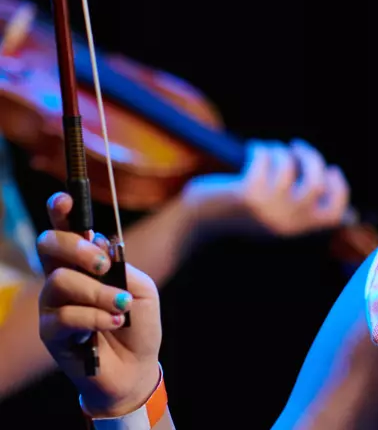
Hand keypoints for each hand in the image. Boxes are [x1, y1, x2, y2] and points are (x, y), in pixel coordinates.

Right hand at [37, 193, 161, 416]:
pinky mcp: (51, 333)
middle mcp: (61, 279)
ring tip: (120, 309)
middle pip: (49, 246)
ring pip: (60, 282)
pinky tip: (113, 324)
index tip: (65, 200)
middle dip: (77, 248)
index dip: (60, 212)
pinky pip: (66, 316)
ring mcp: (52, 305)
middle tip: (105, 266)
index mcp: (83, 264)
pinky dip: (95, 319)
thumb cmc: (136, 323)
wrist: (135, 366)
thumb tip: (101, 248)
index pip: (64, 230)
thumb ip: (121, 266)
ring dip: (98, 294)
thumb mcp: (140, 288)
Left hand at [183, 138, 350, 237]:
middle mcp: (285, 222)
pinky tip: (254, 149)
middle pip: (315, 181)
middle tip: (297, 148)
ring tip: (268, 150)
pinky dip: (261, 148)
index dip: (339, 188)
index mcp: (296, 229)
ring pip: (289, 165)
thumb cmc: (239, 213)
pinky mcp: (248, 194)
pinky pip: (266, 158)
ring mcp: (267, 208)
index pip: (334, 213)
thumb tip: (345, 201)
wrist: (197, 221)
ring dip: (280, 150)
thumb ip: (303, 209)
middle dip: (310, 157)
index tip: (331, 170)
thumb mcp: (276, 217)